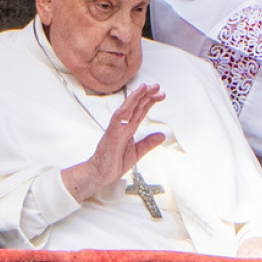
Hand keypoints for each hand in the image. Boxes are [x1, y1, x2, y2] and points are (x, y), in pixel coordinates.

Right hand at [61, 84, 166, 203]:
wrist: (100, 174)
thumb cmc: (113, 162)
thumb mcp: (137, 152)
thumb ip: (149, 143)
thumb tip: (161, 136)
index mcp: (129, 129)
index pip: (141, 111)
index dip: (150, 102)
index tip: (160, 95)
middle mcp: (123, 126)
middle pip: (136, 107)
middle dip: (146, 95)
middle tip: (157, 87)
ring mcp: (116, 129)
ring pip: (127, 109)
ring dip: (136, 97)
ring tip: (145, 88)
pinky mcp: (111, 134)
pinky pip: (117, 119)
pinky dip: (123, 110)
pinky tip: (130, 102)